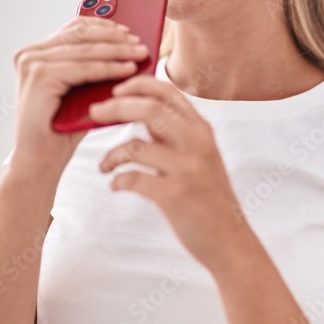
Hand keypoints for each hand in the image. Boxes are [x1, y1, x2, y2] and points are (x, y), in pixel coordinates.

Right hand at [9, 17, 149, 171]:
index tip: (129, 29)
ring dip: (117, 50)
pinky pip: (83, 68)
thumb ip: (93, 67)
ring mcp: (32, 64)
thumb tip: (129, 46)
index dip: (104, 25)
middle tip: (139, 41)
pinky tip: (127, 69)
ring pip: (85, 49)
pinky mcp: (40, 77)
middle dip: (114, 36)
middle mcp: (29, 54)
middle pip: (80, 34)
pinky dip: (108, 68)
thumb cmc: (60, 128)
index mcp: (35, 53)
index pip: (74, 28)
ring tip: (140, 53)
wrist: (39, 161)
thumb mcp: (79, 91)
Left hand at [88, 75, 249, 271]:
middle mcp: (197, 143)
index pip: (168, 91)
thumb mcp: (197, 154)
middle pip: (149, 110)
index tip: (116, 90)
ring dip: (111, 155)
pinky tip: (115, 185)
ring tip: (105, 165)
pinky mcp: (174, 196)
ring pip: (135, 146)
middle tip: (94, 114)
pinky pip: (133, 179)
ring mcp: (186, 169)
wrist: (229, 239)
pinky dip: (118, 181)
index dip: (138, 84)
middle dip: (114, 108)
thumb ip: (171, 133)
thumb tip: (135, 108)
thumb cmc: (207, 195)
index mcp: (201, 129)